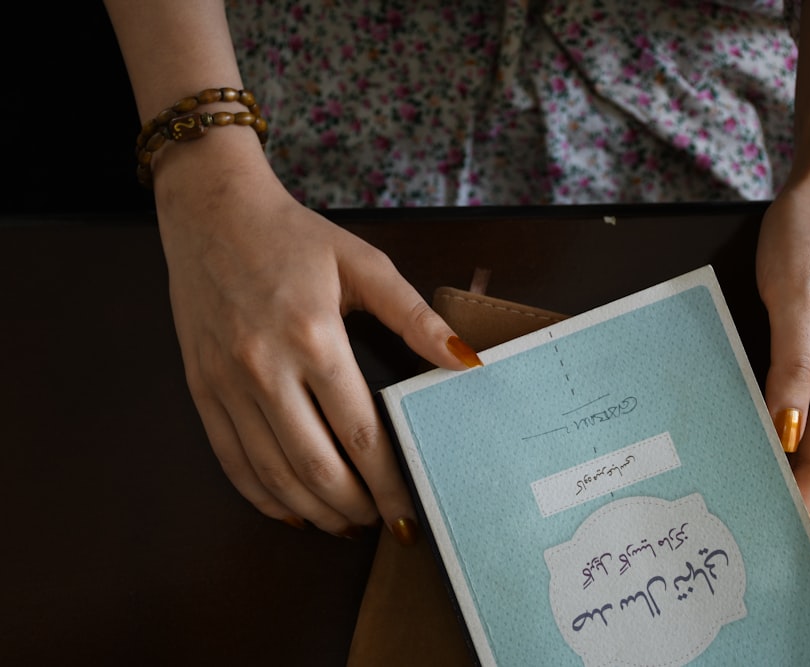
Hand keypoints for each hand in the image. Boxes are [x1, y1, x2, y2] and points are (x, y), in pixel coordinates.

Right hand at [152, 136, 476, 539]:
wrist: (212, 212)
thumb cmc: (295, 238)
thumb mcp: (365, 264)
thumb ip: (416, 317)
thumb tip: (466, 362)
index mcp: (314, 337)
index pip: (361, 433)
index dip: (388, 482)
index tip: (409, 511)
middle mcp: (266, 368)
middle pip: (317, 466)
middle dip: (356, 507)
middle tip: (383, 524)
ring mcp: (226, 384)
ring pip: (272, 474)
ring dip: (313, 512)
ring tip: (346, 524)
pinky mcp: (201, 389)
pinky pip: (231, 461)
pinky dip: (263, 496)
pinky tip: (291, 510)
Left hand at [756, 181, 809, 518]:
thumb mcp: (794, 299)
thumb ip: (792, 368)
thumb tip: (788, 431)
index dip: (807, 491)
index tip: (784, 527)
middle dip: (798, 486)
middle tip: (757, 519)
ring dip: (792, 462)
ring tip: (755, 491)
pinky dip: (790, 430)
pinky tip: (766, 441)